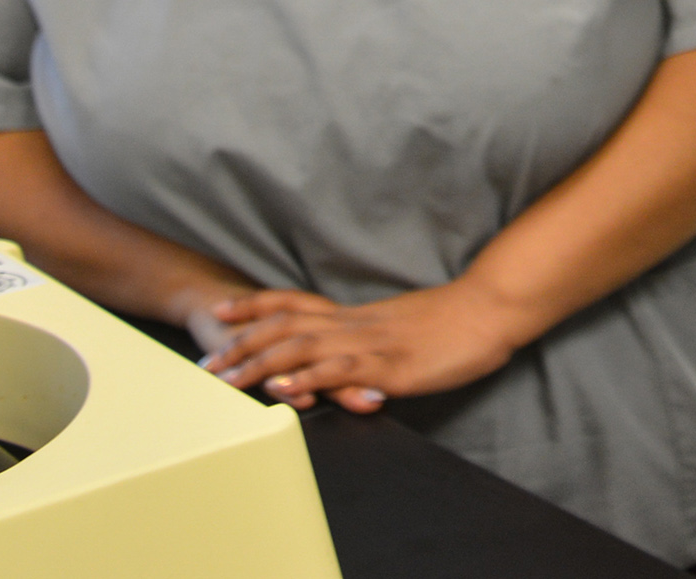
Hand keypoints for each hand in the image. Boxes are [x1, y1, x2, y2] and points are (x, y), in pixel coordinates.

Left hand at [203, 282, 534, 411]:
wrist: (488, 309)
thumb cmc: (454, 321)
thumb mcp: (404, 328)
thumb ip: (375, 342)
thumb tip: (355, 359)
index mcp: (356, 315)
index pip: (295, 303)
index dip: (256, 305)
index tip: (222, 311)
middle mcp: (354, 325)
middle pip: (285, 327)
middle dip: (242, 344)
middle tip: (207, 362)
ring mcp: (370, 345)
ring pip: (302, 349)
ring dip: (260, 365)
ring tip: (228, 380)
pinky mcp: (389, 367)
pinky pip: (340, 372)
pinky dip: (307, 381)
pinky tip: (285, 391)